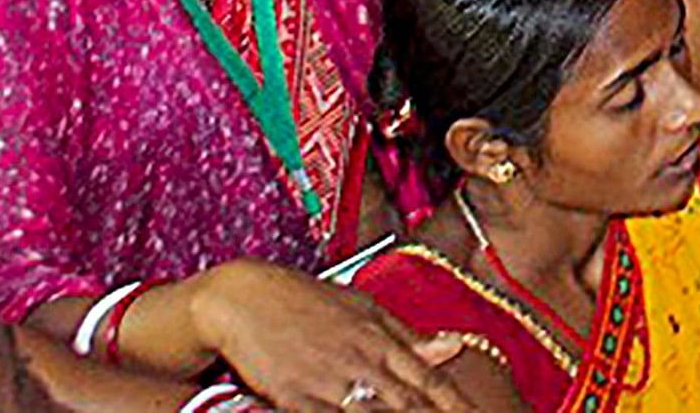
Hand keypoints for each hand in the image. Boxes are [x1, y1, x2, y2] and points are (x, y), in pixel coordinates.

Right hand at [184, 263, 477, 412]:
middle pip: (411, 405)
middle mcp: (361, 360)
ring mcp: (330, 381)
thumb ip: (407, 334)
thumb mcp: (361, 308)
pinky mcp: (297, 399)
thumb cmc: (304, 301)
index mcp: (381, 337)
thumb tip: (454, 344)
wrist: (242, 298)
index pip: (431, 381)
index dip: (457, 406)